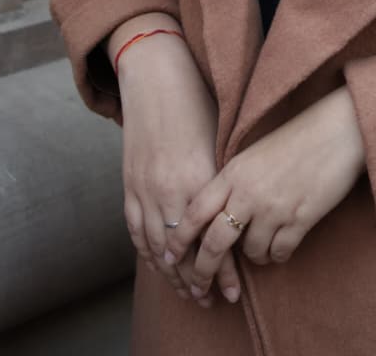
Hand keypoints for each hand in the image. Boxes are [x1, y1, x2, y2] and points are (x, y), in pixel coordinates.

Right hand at [114, 25, 242, 308]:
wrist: (155, 74)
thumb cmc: (197, 99)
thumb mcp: (221, 137)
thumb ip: (228, 175)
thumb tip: (247, 205)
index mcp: (199, 177)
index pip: (213, 237)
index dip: (224, 267)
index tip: (236, 290)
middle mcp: (169, 189)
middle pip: (182, 252)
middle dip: (198, 280)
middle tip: (213, 300)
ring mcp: (144, 188)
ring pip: (156, 247)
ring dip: (172, 275)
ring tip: (189, 293)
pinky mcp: (128, 183)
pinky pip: (136, 229)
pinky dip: (147, 252)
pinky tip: (159, 266)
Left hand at [166, 85, 366, 298]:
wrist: (338, 130)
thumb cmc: (297, 138)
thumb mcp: (255, 153)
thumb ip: (234, 181)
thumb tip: (216, 214)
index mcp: (234, 172)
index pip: (195, 212)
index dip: (179, 238)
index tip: (169, 256)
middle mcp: (249, 192)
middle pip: (215, 242)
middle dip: (204, 270)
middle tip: (200, 287)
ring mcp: (275, 208)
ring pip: (250, 252)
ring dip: (253, 257)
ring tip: (261, 249)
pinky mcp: (300, 219)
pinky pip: (279, 253)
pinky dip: (277, 255)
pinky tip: (281, 246)